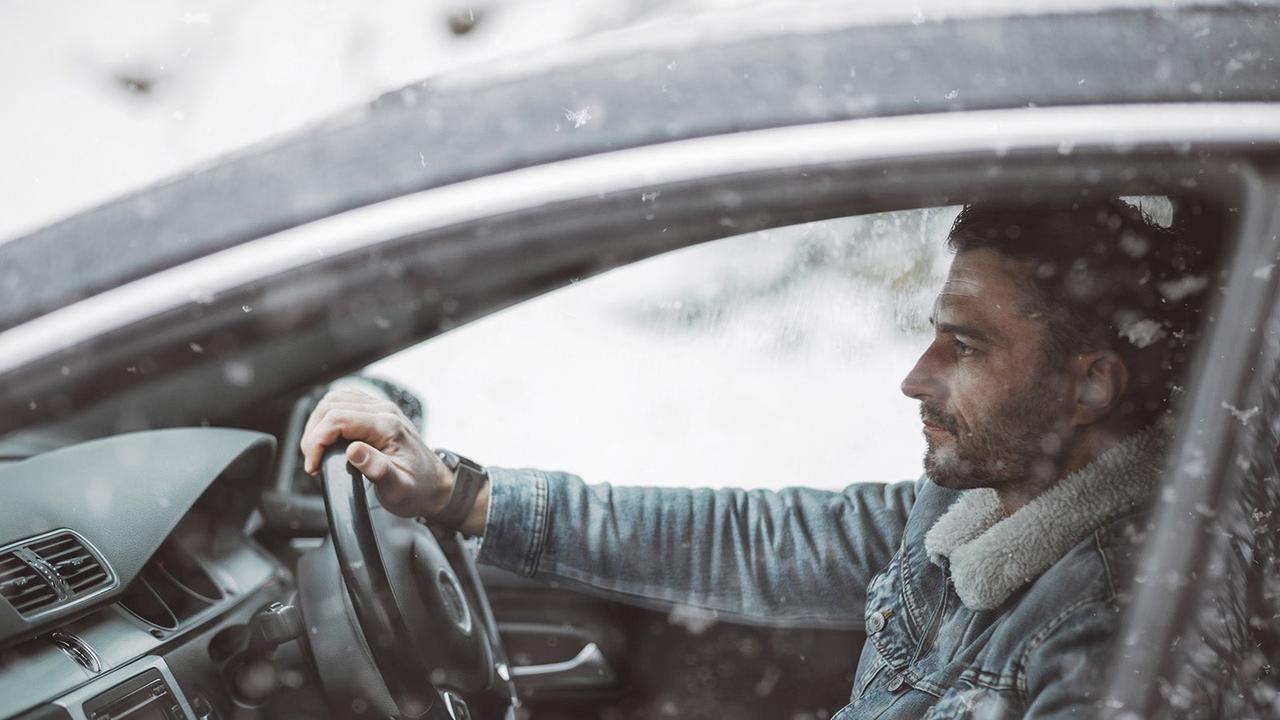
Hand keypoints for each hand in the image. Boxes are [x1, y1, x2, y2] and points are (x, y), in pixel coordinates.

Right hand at [299, 389, 455, 520]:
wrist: (436, 485)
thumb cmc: (418, 489)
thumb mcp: (398, 488)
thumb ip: (377, 469)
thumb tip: (352, 451)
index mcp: (388, 426)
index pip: (338, 418)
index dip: (317, 441)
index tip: (313, 466)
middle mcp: (384, 411)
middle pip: (331, 406)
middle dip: (314, 434)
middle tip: (313, 462)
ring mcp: (381, 409)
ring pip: (335, 400)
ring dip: (318, 424)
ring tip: (317, 451)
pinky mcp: (377, 412)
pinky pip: (345, 401)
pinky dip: (328, 417)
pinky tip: (327, 438)